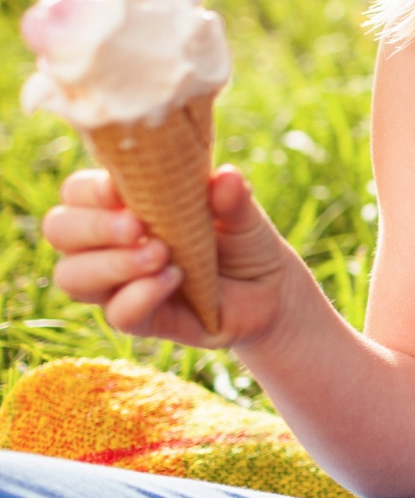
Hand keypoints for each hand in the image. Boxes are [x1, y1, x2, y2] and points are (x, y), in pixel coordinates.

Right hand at [42, 166, 298, 347]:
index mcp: (125, 205)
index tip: (119, 188)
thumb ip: (232, 197)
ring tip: (161, 255)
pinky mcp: (142, 319)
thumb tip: (226, 177)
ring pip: (73, 276)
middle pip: (59, 230)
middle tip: (136, 226)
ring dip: (112, 263)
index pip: (77, 192)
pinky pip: (117, 313)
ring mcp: (120, 284)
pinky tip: (174, 280)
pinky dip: (141, 295)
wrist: (272, 291)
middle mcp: (110, 244)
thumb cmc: (245, 241)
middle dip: (91, 226)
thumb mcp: (243, 214)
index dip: (89, 190)